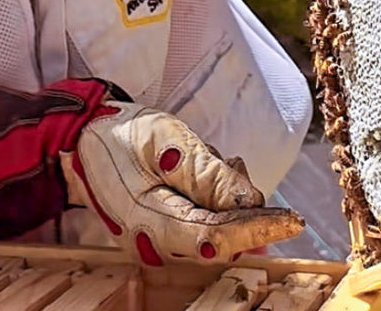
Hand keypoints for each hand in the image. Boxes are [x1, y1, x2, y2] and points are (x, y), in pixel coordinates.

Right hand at [61, 99, 303, 265]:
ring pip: (219, 227)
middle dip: (243, 204)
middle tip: (232, 161)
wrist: (86, 144)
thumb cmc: (123, 137)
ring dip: (229, 194)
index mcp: (149, 222)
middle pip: (222, 237)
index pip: (215, 237)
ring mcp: (161, 241)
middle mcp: (156, 243)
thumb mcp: (165, 142)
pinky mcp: (168, 232)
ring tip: (215, 158)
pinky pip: (208, 221)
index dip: (257, 228)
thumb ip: (206, 174)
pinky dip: (220, 195)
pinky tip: (212, 167)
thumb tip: (250, 200)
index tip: (294, 220)